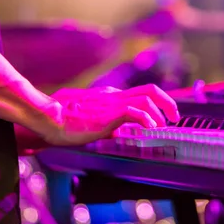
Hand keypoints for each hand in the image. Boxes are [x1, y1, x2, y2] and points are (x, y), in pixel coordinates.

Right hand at [49, 84, 180, 145]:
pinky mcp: (108, 114)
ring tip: (164, 125)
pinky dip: (147, 120)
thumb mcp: (88, 122)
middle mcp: (113, 96)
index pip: (138, 94)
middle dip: (167, 102)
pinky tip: (150, 129)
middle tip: (174, 116)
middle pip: (149, 90)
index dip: (155, 103)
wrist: (48, 119)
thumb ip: (105, 125)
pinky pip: (135, 112)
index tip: (163, 115)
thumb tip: (117, 133)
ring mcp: (111, 103)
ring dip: (160, 112)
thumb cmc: (62, 122)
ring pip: (147, 98)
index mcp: (108, 97)